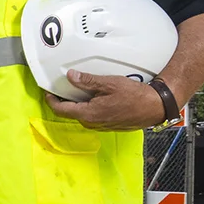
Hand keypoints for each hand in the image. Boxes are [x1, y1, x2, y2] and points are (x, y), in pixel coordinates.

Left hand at [43, 70, 171, 130]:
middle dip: (64, 100)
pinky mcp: (108, 125)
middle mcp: (92, 123)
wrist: (155, 107)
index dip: (51, 100)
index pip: (60, 109)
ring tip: (80, 89)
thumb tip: (70, 76)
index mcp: (88, 114)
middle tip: (62, 87)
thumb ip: (87, 81)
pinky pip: (93, 116)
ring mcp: (100, 126)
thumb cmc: (135, 96)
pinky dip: (89, 107)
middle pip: (70, 112)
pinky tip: (95, 97)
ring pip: (82, 114)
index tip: (47, 91)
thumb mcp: (109, 84)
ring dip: (78, 103)